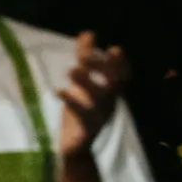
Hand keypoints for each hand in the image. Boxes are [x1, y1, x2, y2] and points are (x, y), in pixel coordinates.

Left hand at [56, 31, 130, 157]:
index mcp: (110, 94)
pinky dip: (72, 103)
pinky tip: (59, 91)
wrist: (75, 149)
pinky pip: (82, 117)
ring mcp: (99, 118)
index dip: (121, 64)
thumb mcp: (82, 84)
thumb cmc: (80, 112)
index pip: (122, 76)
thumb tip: (88, 33)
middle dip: (106, 70)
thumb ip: (85, 59)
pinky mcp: (86, 131)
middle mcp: (109, 104)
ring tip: (71, 70)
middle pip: (114, 85)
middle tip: (88, 57)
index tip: (113, 49)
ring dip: (86, 83)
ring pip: (98, 100)